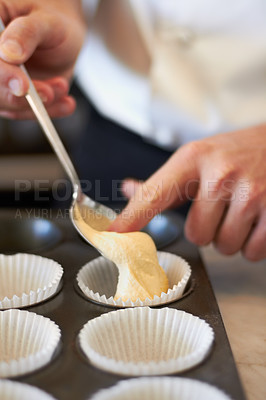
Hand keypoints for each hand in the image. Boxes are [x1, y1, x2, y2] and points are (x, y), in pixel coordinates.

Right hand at [0, 0, 84, 118]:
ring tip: (62, 87)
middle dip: (21, 97)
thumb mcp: (46, 21)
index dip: (2, 75)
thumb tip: (9, 53)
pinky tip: (66, 103)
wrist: (62, 36)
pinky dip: (48, 111)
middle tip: (49, 92)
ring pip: (8, 104)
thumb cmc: (52, 22)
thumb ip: (27, 33)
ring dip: (39, 104)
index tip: (23, 85)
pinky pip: (25, 112)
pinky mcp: (13, 96)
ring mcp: (0, 80)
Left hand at [110, 125, 265, 260]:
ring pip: (224, 246)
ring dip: (231, 237)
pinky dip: (253, 244)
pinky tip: (257, 219)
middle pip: (195, 235)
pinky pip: (252, 252)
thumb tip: (129, 189)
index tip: (114, 235)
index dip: (132, 218)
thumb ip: (164, 181)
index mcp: (194, 159)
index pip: (155, 194)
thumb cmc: (237, 152)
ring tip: (241, 211)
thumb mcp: (199, 157)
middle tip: (221, 208)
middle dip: (207, 230)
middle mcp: (220, 175)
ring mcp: (250, 192)